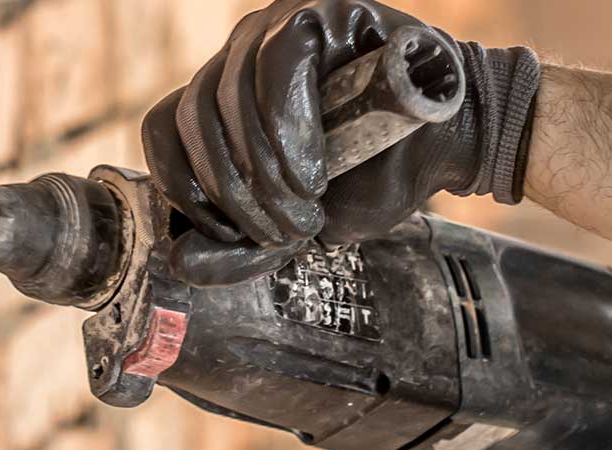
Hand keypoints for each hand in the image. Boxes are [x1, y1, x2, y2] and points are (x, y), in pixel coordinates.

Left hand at [141, 0, 540, 285]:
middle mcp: (235, 57)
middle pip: (194, 119)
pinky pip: (277, 67)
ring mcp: (272, 29)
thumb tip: (178, 262)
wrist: (448, 148)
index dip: (181, 185)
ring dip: (265, 171)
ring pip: (229, 97)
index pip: (163, 130)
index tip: (223, 231)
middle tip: (284, 231)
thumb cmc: (372, 177)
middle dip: (235, 191)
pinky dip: (288, 130)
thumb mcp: (297, 227)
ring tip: (306, 207)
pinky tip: (312, 170)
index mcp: (218, 100)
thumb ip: (240, 244)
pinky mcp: (316, 14)